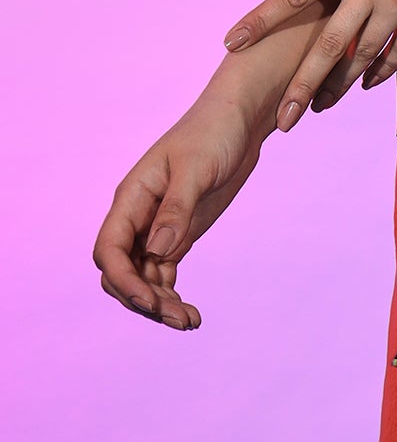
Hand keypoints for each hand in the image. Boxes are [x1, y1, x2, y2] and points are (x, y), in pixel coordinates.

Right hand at [93, 89, 264, 330]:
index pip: (110, 250)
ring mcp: (157, 228)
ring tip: (190, 322)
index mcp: (132, 197)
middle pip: (122, 272)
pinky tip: (191, 314)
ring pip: (143, 279)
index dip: (123, 280)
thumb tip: (156, 252)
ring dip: (160, 304)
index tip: (150, 302)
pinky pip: (163, 274)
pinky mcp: (178, 234)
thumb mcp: (198, 168)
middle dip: (142, 300)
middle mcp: (138, 216)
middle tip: (178, 319)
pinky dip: (171, 295)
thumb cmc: (215, 132)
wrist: (241, 118)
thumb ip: (176, 209)